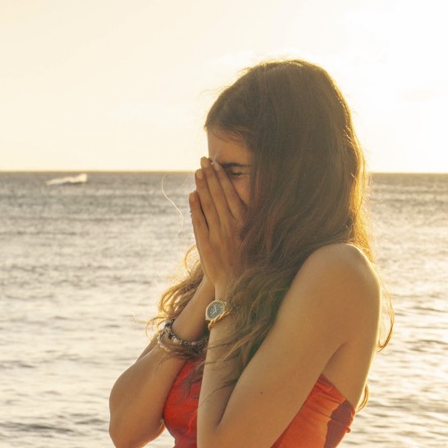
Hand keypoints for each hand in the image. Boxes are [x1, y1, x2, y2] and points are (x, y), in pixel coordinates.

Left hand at [190, 157, 245, 294]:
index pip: (231, 194)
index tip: (215, 165)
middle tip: (203, 160)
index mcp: (245, 223)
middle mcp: (231, 226)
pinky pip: (199, 222)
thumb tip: (244, 200)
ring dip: (202, 187)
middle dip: (209, 176)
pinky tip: (192, 194)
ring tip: (197, 171)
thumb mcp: (256, 238)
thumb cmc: (250, 262)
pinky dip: (195, 207)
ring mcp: (217, 235)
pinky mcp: (206, 246)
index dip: (221, 178)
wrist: (238, 288)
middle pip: (217, 195)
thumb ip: (249, 219)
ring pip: (208, 206)